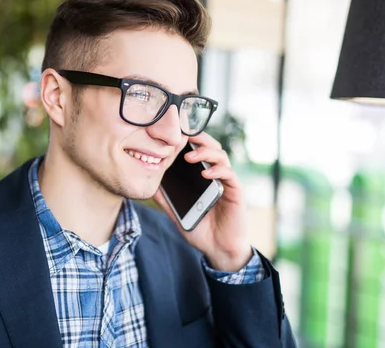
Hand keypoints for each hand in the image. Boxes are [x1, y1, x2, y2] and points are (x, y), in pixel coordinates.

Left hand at [153, 132, 252, 271]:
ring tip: (189, 156)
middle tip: (182, 138)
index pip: (198, 150)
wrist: (219, 249)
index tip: (172, 135)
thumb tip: (148, 186)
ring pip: (221, 156)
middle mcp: (217, 175)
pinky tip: (205, 174)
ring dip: (205, 152)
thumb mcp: (178, 213)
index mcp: (203, 177)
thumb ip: (166, 199)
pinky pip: (229, 175)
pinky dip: (217, 171)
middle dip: (198, 139)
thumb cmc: (201, 230)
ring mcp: (227, 182)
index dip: (188, 141)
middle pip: (211, 147)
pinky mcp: (236, 191)